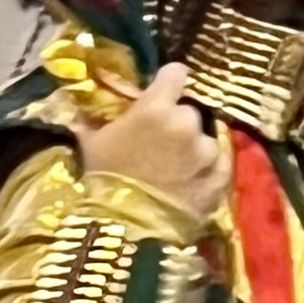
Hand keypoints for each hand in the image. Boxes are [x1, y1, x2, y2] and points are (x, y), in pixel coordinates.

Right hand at [78, 65, 230, 230]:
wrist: (125, 229)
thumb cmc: (103, 180)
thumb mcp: (92, 141)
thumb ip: (95, 117)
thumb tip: (83, 104)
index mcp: (156, 107)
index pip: (176, 73)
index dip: (170, 81)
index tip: (164, 91)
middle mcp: (187, 123)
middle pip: (189, 111)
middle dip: (178, 122)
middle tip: (162, 142)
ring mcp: (207, 152)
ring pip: (206, 139)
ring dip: (194, 148)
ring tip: (175, 169)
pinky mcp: (219, 179)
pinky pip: (219, 164)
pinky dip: (208, 170)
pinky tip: (190, 182)